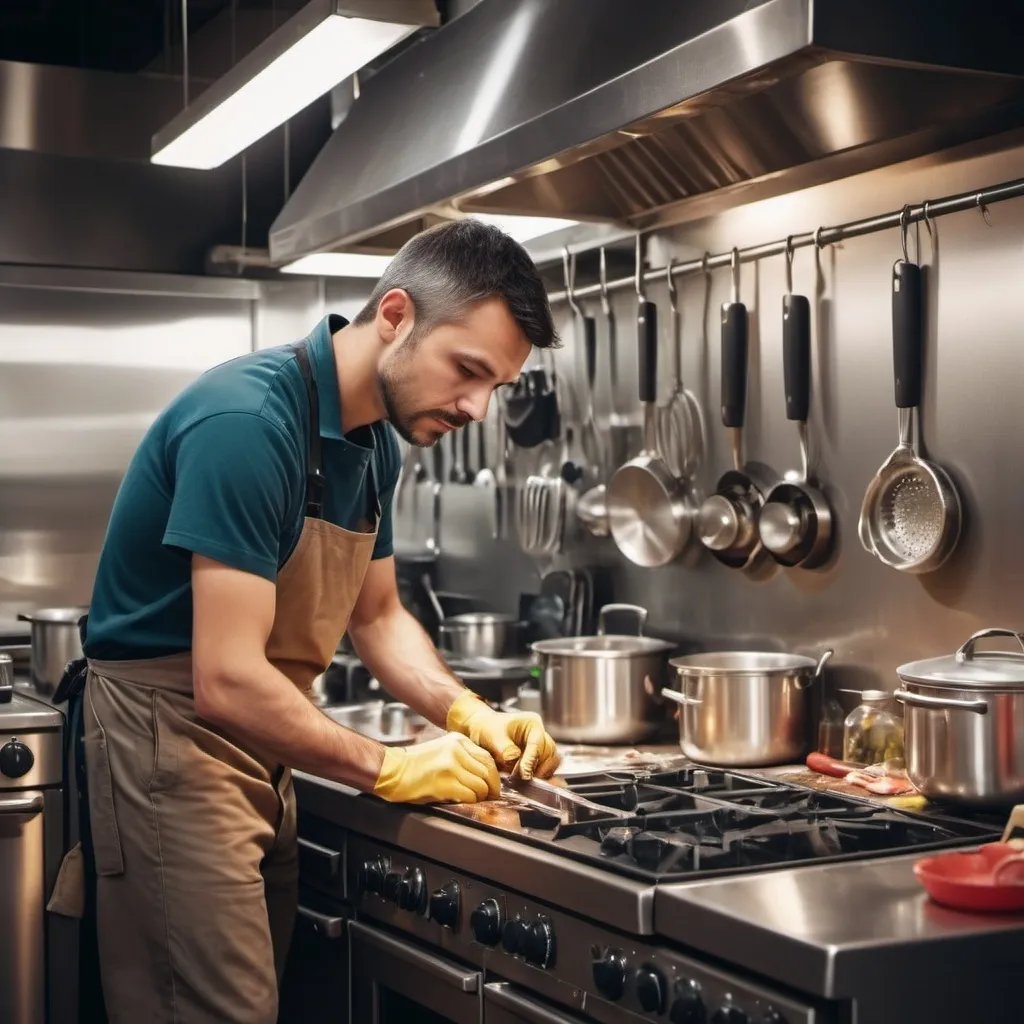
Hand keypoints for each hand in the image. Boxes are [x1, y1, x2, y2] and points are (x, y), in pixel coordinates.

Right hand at [372, 732, 499, 804]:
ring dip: (479, 797)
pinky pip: (469, 796)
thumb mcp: (443, 750)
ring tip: (471, 800)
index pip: (487, 758)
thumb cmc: (415, 765)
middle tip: (489, 797)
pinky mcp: (445, 783)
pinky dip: (469, 802)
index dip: (494, 776)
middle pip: (488, 772)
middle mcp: (456, 750)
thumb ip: (464, 757)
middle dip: (491, 789)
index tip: (493, 786)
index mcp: (458, 740)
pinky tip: (460, 801)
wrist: (392, 770)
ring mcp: (451, 766)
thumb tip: (485, 776)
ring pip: (481, 786)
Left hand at [446, 692, 559, 780]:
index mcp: (532, 723)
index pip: (538, 743)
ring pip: (551, 764)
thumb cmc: (487, 728)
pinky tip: (525, 783)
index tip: (525, 774)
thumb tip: (514, 758)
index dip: (531, 760)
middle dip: (539, 768)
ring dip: (540, 774)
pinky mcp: (538, 760)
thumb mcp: (492, 735)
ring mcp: (540, 748)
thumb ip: (503, 747)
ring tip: (523, 782)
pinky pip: (545, 771)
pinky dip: (538, 778)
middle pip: (550, 754)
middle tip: (524, 780)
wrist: (483, 732)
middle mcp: (540, 735)